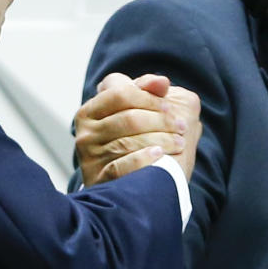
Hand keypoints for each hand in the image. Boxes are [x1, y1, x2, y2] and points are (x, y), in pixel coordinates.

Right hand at [75, 72, 200, 185]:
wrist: (128, 187)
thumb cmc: (137, 140)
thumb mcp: (140, 111)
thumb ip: (148, 91)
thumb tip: (163, 82)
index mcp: (92, 109)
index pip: (121, 93)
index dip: (149, 98)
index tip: (169, 106)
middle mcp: (86, 131)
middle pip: (128, 118)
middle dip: (161, 121)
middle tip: (182, 127)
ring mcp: (89, 156)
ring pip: (127, 142)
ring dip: (160, 140)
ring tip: (179, 143)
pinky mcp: (96, 179)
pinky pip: (121, 166)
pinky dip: (143, 159)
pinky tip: (160, 156)